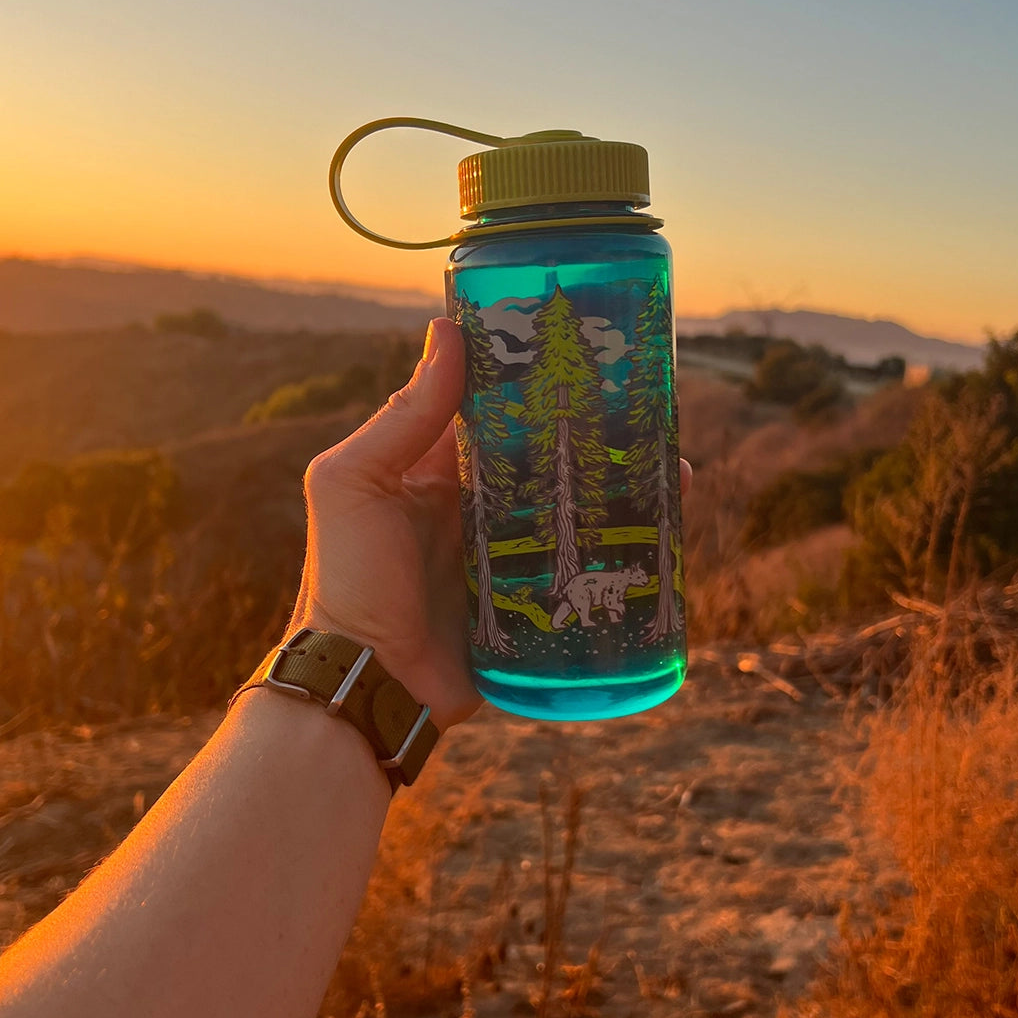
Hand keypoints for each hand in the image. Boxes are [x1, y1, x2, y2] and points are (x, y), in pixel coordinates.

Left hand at [290, 317, 693, 734]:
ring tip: (670, 456)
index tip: (579, 344)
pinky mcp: (536, 599)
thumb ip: (401, 417)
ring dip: (615, 482)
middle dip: (587, 430)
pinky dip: (620, 543)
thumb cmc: (347, 579)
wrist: (370, 685)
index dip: (529, 378)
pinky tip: (665, 519)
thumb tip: (447, 331)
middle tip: (644, 400)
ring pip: (573, 506)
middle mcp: (476, 505)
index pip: (490, 409)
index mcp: (434, 470)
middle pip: (543, 455)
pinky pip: (585, 564)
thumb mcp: (354, 484)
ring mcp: (509, 554)